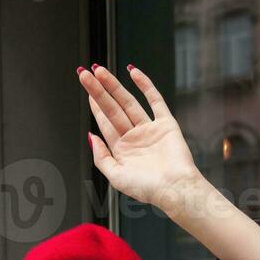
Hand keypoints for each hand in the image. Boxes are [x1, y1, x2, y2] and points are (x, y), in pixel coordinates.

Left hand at [79, 64, 203, 214]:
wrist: (175, 189)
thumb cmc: (147, 189)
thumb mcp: (116, 177)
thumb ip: (101, 157)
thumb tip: (90, 136)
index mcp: (122, 149)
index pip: (104, 122)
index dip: (94, 104)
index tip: (85, 87)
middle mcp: (134, 137)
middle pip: (112, 108)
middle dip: (98, 91)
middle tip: (85, 73)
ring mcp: (150, 129)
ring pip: (129, 102)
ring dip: (114, 86)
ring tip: (100, 71)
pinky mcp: (166, 124)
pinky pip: (155, 100)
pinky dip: (145, 85)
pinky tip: (133, 72)